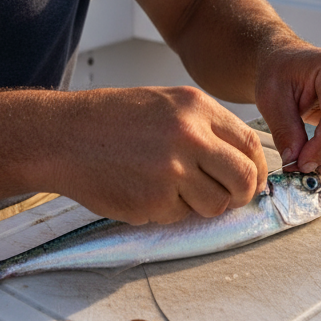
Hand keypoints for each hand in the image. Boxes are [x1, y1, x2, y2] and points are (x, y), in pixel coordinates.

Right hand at [48, 86, 267, 224]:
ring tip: (172, 189)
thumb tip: (241, 160)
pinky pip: (179, 216)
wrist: (63, 136)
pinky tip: (142, 189)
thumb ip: (204, 128)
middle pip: (243, 179)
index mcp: (195, 106)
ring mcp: (171, 170)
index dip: (257, 168)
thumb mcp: (165, 103)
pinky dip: (167, 210)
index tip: (252, 180)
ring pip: (215, 205)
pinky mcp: (153, 200)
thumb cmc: (111, 119)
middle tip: (227, 198)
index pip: (249, 143)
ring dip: (201, 205)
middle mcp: (189, 136)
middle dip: (242, 195)